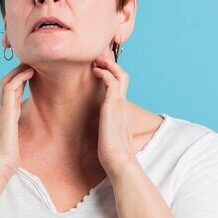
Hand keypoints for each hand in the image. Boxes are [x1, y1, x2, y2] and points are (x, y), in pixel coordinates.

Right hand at [0, 62, 34, 179]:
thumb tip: (24, 133)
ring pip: (7, 81)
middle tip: (30, 62)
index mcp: (3, 115)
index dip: (18, 79)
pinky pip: (9, 88)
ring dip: (18, 70)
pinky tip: (29, 72)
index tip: (30, 72)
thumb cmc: (6, 158)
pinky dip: (18, 77)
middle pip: (6, 82)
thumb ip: (17, 133)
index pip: (9, 91)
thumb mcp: (15, 141)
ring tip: (30, 63)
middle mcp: (0, 109)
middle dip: (18, 71)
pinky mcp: (5, 112)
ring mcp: (1, 109)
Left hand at [91, 47, 135, 173]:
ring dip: (109, 64)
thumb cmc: (110, 153)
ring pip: (120, 75)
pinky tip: (95, 70)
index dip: (111, 72)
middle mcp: (122, 105)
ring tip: (97, 58)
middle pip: (122, 75)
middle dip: (111, 63)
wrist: (118, 162)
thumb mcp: (106, 135)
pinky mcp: (114, 107)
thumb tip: (95, 128)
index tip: (99, 65)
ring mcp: (119, 105)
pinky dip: (105, 73)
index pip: (120, 85)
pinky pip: (112, 82)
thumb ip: (103, 127)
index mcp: (121, 110)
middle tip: (98, 55)